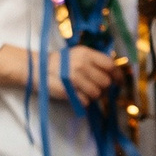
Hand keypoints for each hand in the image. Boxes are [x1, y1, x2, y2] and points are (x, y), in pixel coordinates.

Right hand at [0, 42, 119, 105]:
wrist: (37, 69)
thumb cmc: (60, 63)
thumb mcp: (78, 55)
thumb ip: (95, 62)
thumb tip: (114, 74)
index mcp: (86, 54)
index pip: (110, 65)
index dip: (117, 75)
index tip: (119, 83)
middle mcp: (82, 64)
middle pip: (105, 82)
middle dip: (104, 89)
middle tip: (97, 89)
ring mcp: (74, 78)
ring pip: (97, 94)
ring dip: (94, 96)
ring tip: (85, 92)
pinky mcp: (68, 91)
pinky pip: (86, 101)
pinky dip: (84, 102)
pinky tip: (77, 96)